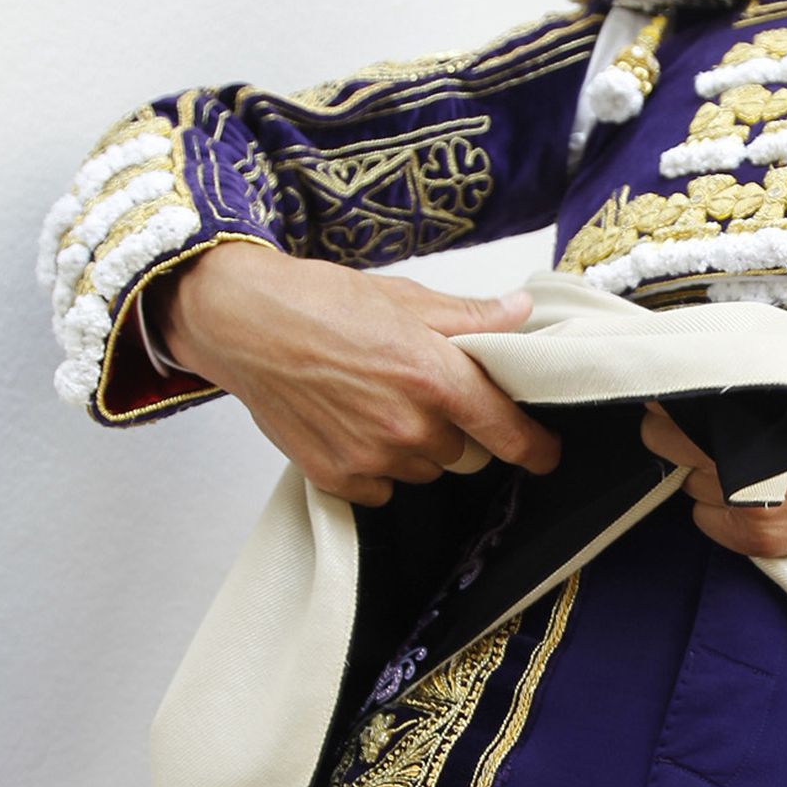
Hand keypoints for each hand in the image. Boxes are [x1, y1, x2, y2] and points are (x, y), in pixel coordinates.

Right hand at [152, 240, 559, 505]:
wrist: (240, 321)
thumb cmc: (317, 302)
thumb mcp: (405, 298)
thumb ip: (471, 318)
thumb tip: (521, 312)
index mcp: (434, 378)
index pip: (508, 431)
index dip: (535, 447)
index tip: (546, 453)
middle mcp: (408, 426)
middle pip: (468, 454)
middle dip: (459, 430)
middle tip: (426, 394)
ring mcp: (371, 458)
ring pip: (425, 471)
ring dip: (417, 449)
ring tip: (380, 404)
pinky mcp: (336, 478)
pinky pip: (381, 489)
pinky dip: (376, 467)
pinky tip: (352, 426)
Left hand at [639, 338, 786, 556]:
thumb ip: (768, 347)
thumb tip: (715, 336)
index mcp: (763, 401)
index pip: (679, 395)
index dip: (669, 392)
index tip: (672, 390)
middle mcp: (752, 451)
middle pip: (665, 439)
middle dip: (671, 428)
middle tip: (695, 425)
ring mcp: (753, 499)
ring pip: (687, 482)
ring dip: (702, 471)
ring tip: (739, 460)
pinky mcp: (760, 535)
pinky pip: (704, 519)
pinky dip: (715, 507)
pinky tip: (746, 493)